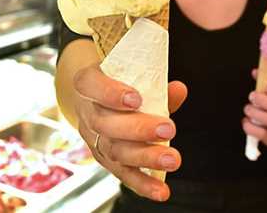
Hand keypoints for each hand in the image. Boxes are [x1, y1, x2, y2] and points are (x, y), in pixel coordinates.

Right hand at [72, 63, 186, 201]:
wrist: (93, 95)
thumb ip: (155, 84)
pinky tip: (160, 191)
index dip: (110, 93)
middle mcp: (87, 112)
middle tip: (168, 129)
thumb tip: (179, 90)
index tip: (136, 99)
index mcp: (88, 84)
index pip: (90, 85)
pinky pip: (122, 173)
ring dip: (146, 157)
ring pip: (114, 151)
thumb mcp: (131, 75)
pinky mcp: (104, 159)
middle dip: (138, 129)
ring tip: (171, 159)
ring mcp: (94, 138)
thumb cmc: (117, 82)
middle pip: (106, 124)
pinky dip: (143, 184)